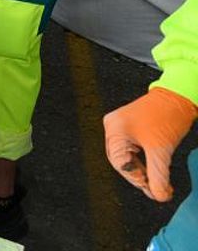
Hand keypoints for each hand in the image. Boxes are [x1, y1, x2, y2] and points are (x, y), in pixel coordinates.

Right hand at [104, 86, 197, 201]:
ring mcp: (120, 125)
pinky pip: (131, 148)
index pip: (120, 164)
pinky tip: (153, 167)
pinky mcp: (129, 125)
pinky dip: (142, 160)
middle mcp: (113, 126)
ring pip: (126, 156)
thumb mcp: (162, 150)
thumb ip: (159, 176)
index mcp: (115, 129)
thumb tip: (159, 195)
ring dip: (141, 170)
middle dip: (139, 176)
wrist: (178, 96)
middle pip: (121, 161)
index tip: (153, 191)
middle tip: (155, 189)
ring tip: (156, 180)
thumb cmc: (167, 115)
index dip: (137, 179)